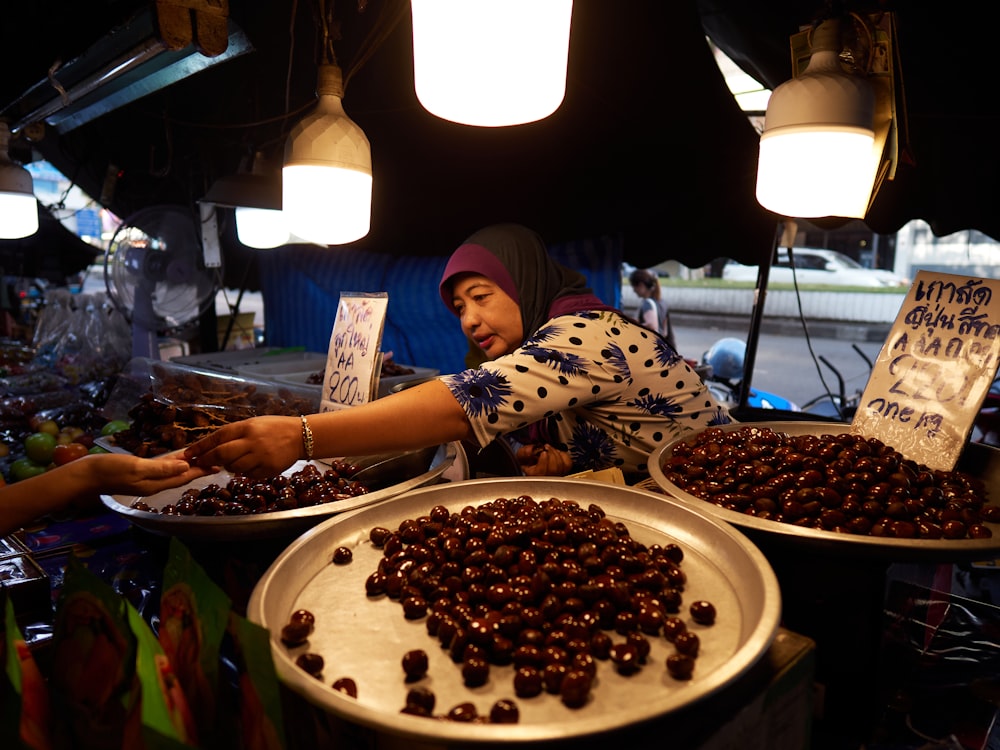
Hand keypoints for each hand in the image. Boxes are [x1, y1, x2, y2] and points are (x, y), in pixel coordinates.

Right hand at [97, 452, 212, 495]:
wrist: (85, 475)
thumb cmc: (109, 470)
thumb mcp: (137, 468)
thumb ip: (161, 468)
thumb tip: (186, 466)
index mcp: (156, 484)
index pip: (184, 476)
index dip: (201, 470)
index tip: (218, 465)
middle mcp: (154, 483)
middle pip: (181, 475)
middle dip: (199, 469)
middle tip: (216, 462)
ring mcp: (146, 479)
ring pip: (172, 472)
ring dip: (188, 466)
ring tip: (202, 460)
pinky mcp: (138, 473)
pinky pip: (161, 469)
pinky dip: (172, 464)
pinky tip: (177, 459)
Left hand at [184, 415, 302, 478]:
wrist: (301, 436)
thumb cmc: (274, 428)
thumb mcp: (253, 424)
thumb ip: (235, 435)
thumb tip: (212, 448)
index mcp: (247, 427)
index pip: (218, 437)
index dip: (201, 446)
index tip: (188, 453)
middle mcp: (252, 442)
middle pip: (222, 454)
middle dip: (207, 459)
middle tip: (199, 463)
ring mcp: (260, 457)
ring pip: (233, 467)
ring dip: (228, 466)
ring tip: (233, 462)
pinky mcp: (268, 469)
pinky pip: (248, 474)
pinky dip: (245, 472)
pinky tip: (251, 465)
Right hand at [516, 443, 572, 475]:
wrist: (532, 460)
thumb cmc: (526, 459)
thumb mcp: (520, 454)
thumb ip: (524, 452)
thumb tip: (531, 451)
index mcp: (534, 476)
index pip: (542, 473)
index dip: (544, 462)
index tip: (543, 452)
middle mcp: (546, 479)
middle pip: (554, 469)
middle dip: (551, 454)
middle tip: (546, 447)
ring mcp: (556, 475)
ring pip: (562, 466)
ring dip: (556, 453)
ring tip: (550, 448)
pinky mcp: (564, 471)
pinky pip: (568, 463)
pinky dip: (564, 455)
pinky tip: (557, 453)